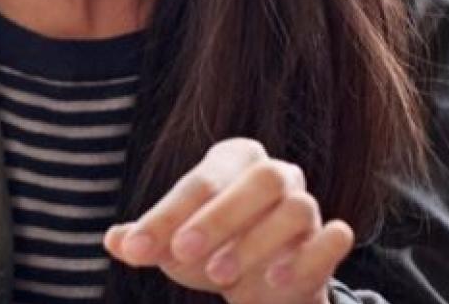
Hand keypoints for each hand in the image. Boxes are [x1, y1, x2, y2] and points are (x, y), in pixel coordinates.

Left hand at [105, 138, 352, 303]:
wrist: (259, 286)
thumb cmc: (209, 251)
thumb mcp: (171, 247)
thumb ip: (144, 241)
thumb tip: (114, 240)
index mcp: (231, 162)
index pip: (198, 183)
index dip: (165, 216)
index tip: (136, 249)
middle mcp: (275, 175)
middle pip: (260, 180)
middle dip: (218, 218)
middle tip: (181, 254)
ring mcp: (307, 206)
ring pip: (297, 208)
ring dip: (256, 242)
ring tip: (219, 276)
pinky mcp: (328, 240)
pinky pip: (334, 238)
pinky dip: (308, 256)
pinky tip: (274, 279)